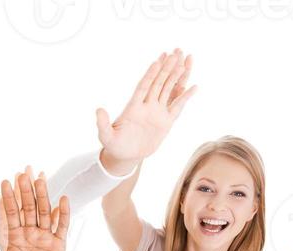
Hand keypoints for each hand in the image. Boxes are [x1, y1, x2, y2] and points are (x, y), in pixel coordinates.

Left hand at [0, 170, 69, 250]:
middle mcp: (30, 232)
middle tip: (22, 174)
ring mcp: (45, 236)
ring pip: (44, 212)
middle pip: (28, 207)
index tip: (4, 181)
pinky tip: (62, 200)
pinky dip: (63, 214)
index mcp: (15, 236)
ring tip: (40, 179)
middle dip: (25, 191)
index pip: (11, 213)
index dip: (8, 198)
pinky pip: (61, 226)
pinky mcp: (58, 243)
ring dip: (43, 196)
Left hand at [96, 49, 195, 173]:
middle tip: (175, 52)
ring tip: (185, 61)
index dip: (149, 74)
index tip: (157, 61)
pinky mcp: (166, 122)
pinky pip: (177, 107)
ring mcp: (157, 112)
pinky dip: (185, 97)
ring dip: (177, 76)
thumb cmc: (115, 145)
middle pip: (159, 83)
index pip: (143, 87)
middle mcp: (147, 106)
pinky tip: (194, 87)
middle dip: (166, 68)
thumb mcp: (106, 136)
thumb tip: (98, 110)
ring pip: (170, 90)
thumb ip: (102, 124)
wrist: (126, 155)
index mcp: (133, 107)